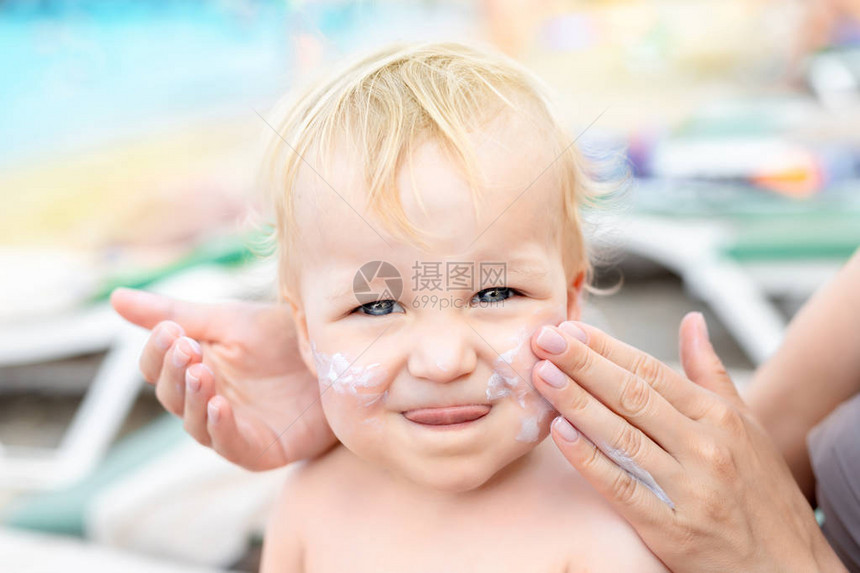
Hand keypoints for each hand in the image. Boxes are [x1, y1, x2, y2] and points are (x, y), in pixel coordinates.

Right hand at [111, 288, 335, 469]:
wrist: (339, 355)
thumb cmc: (283, 337)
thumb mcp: (230, 319)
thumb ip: (176, 312)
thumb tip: (114, 298)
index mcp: (195, 368)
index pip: (157, 367)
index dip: (158, 351)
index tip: (170, 330)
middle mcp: (208, 401)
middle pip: (172, 396)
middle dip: (175, 372)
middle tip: (187, 349)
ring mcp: (232, 429)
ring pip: (195, 424)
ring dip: (194, 400)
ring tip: (202, 373)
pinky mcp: (260, 450)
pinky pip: (230, 446)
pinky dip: (221, 429)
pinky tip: (220, 405)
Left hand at [529, 313, 845, 572]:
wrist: (788, 567)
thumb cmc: (762, 491)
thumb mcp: (745, 425)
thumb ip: (710, 372)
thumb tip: (691, 321)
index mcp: (719, 416)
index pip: (651, 372)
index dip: (607, 348)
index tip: (571, 328)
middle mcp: (705, 445)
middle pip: (632, 396)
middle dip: (583, 363)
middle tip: (545, 339)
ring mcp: (690, 487)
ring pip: (623, 436)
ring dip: (577, 402)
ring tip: (543, 375)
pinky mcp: (673, 529)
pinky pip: (623, 486)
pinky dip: (589, 458)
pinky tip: (560, 432)